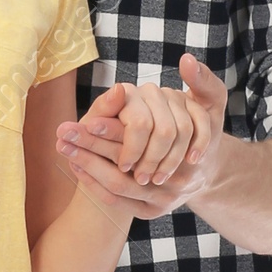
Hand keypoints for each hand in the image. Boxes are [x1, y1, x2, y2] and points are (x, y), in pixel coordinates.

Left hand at [56, 53, 229, 215]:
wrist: (207, 175)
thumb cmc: (201, 131)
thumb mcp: (209, 105)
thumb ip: (202, 82)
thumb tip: (187, 59)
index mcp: (182, 150)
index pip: (142, 134)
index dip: (112, 128)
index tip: (86, 120)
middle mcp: (173, 177)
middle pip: (122, 163)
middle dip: (91, 147)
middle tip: (62, 134)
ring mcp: (163, 197)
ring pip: (115, 185)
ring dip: (87, 167)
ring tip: (63, 149)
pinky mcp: (153, 212)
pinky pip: (116, 200)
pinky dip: (93, 184)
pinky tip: (76, 168)